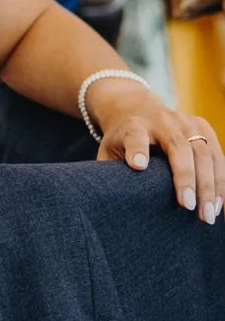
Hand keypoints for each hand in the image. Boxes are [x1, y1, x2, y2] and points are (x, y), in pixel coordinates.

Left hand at [87, 77, 224, 221]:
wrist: (135, 106)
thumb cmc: (121, 138)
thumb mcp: (108, 149)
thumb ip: (108, 170)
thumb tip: (107, 199)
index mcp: (133, 125)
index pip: (135, 136)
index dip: (137, 149)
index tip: (138, 166)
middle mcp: (162, 121)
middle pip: (178, 147)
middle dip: (186, 178)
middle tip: (189, 208)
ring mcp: (185, 121)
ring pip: (204, 152)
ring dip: (210, 185)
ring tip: (209, 214)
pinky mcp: (202, 125)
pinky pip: (217, 154)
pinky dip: (221, 179)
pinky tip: (220, 204)